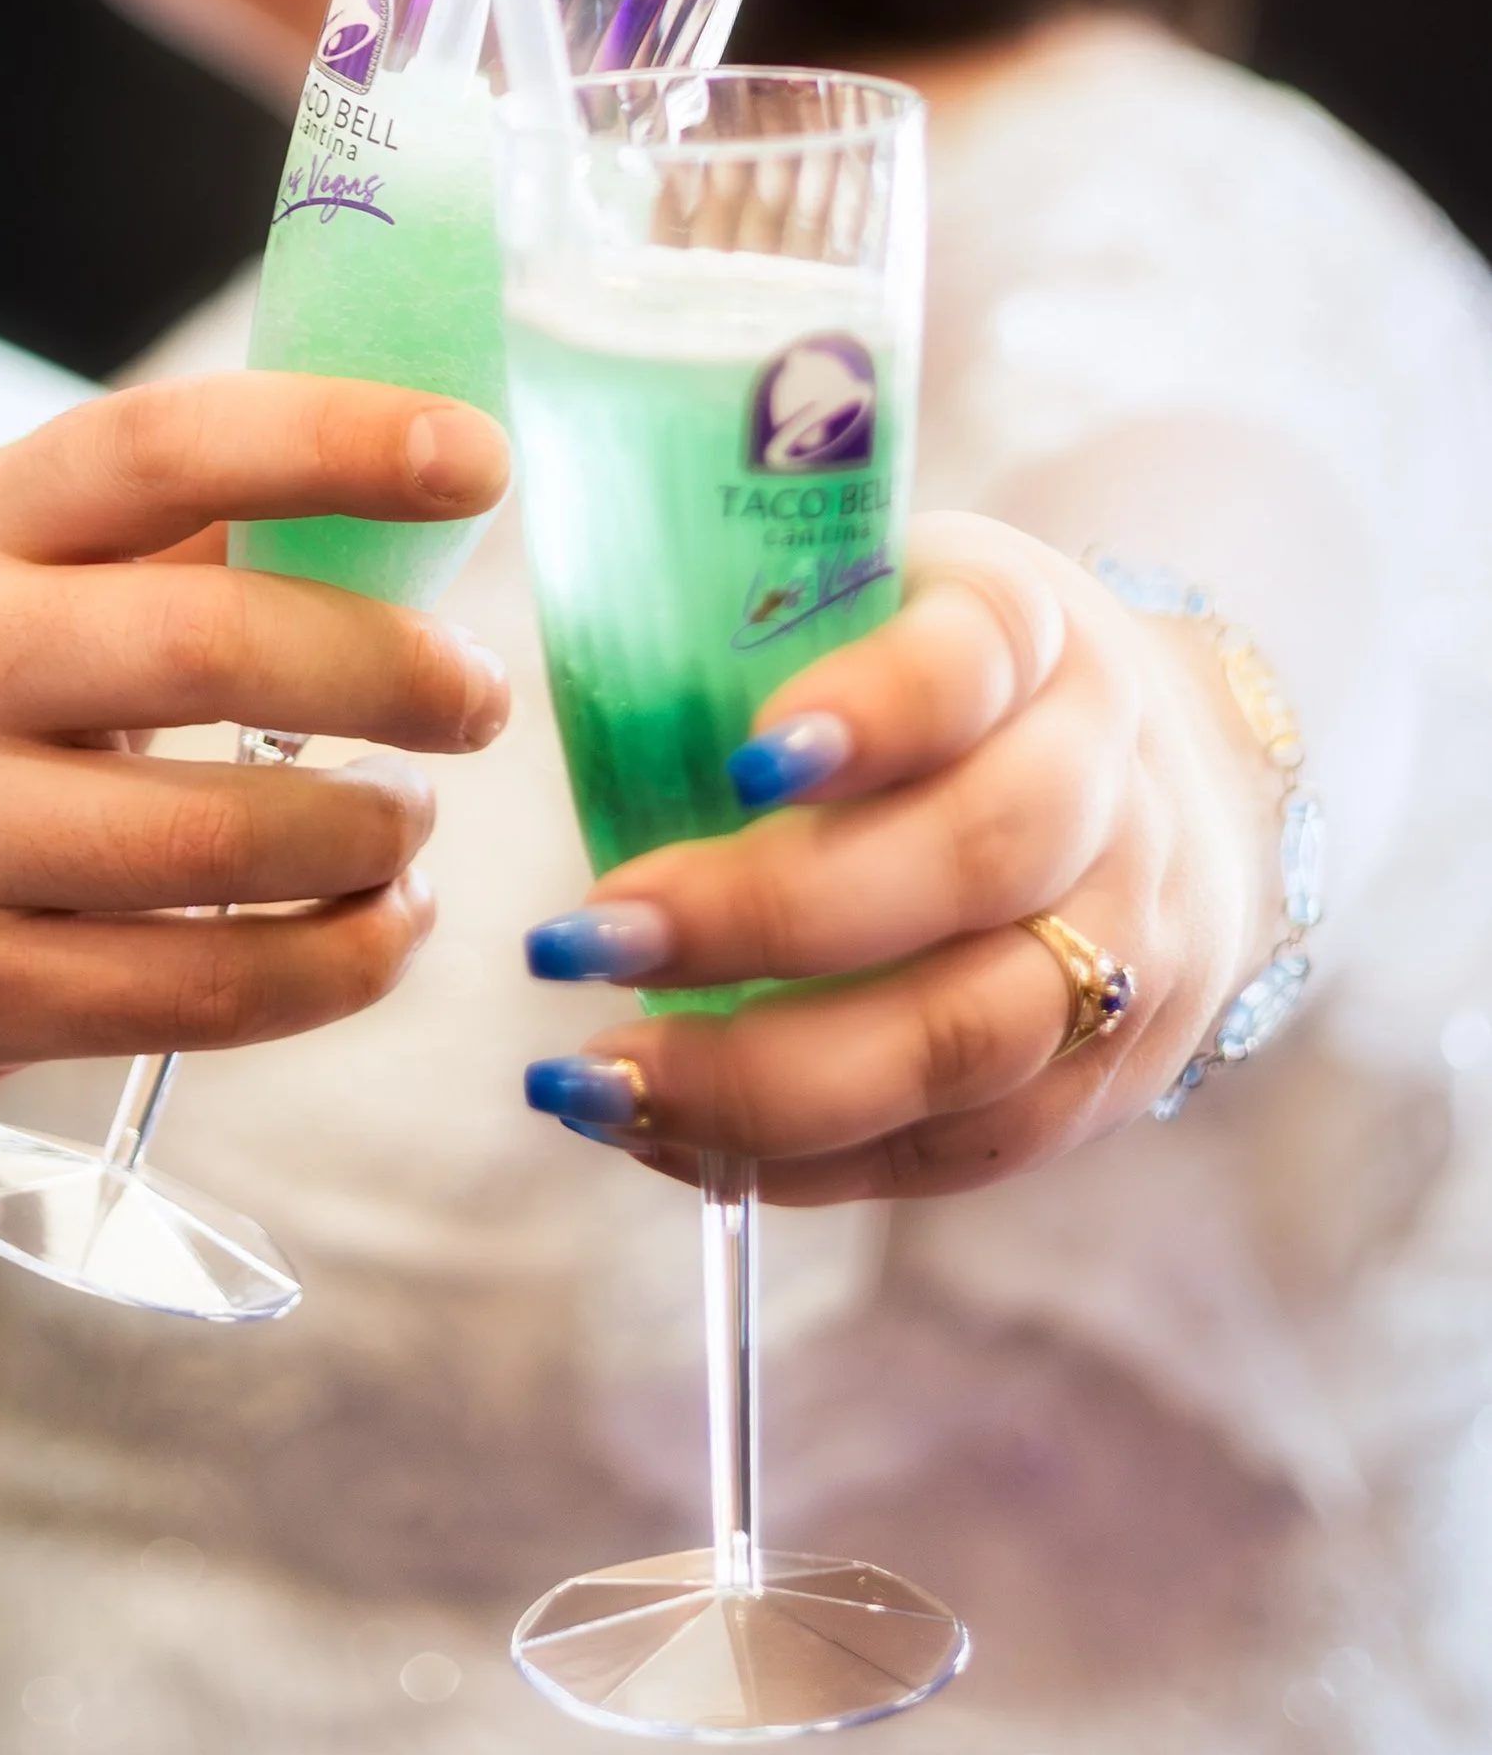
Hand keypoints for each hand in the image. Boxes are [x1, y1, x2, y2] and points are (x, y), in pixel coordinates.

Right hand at [0, 373, 508, 1103]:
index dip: (337, 440)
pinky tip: (379, 930)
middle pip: (220, 649)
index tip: (479, 458)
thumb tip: (396, 503)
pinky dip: (332, 965)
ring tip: (412, 820)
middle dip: (396, 671)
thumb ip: (159, 542)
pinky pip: (198, 992)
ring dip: (373, 834)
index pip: (163, 448)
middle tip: (477, 694)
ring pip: (225, 843)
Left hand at [521, 514, 1279, 1200]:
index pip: (972, 661)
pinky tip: (670, 1142)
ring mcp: (1135, 939)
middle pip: (968, 865)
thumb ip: (759, 629)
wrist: (1183, 780)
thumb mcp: (881, 594)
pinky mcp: (1114, 1075)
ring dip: (766, 1075)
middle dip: (760, 919)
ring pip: (969, 1033)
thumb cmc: (948, 679)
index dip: (870, 709)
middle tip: (584, 938)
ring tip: (599, 1074)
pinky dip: (808, 1160)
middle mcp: (1109, 782)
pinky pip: (966, 1144)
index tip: (740, 755)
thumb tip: (571, 701)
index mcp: (1034, 631)